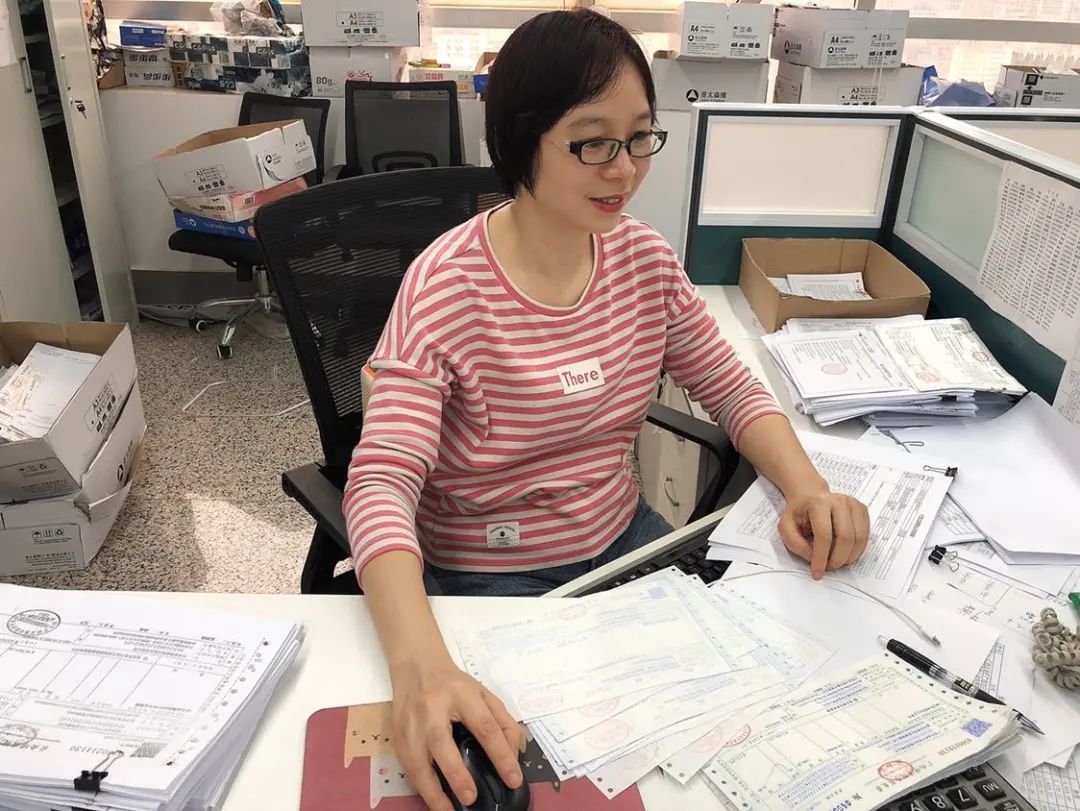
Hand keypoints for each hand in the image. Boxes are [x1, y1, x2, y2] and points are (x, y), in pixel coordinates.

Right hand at [390, 657, 525, 810]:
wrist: (416, 664)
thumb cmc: (453, 683)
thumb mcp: (483, 693)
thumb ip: (503, 721)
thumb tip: (515, 753)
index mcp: (462, 694)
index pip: (485, 726)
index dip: (501, 754)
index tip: (513, 778)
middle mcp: (433, 707)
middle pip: (442, 742)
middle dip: (456, 773)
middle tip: (471, 797)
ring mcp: (411, 721)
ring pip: (416, 759)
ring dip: (431, 790)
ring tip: (447, 810)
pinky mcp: (398, 733)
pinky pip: (406, 765)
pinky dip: (419, 785)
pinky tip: (432, 798)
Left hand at [778, 489, 869, 579]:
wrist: (810, 497)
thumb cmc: (799, 514)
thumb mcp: (786, 527)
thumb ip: (795, 543)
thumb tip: (813, 557)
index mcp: (818, 503)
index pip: (824, 534)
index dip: (821, 557)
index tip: (817, 572)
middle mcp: (839, 501)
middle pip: (845, 537)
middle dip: (838, 559)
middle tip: (829, 568)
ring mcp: (853, 504)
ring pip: (859, 538)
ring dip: (848, 557)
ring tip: (836, 561)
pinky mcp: (862, 510)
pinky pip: (865, 536)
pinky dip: (857, 550)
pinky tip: (845, 553)